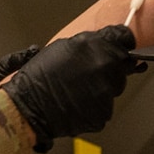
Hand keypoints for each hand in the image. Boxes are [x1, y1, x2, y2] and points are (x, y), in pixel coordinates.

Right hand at [0, 26, 140, 150]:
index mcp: (95, 47)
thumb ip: (89, 44)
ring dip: (102, 88)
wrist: (28, 107)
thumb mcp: (62, 48)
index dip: (122, 44)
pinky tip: (78, 103)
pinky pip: (105, 107)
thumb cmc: (38, 77)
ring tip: (78, 91)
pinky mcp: (104, 114)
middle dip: (110, 69)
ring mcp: (106, 92)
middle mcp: (105, 67)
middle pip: (122, 66)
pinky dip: (95, 106)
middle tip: (87, 75)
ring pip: (114, 88)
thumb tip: (105, 43)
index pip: (125, 40)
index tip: (122, 47)